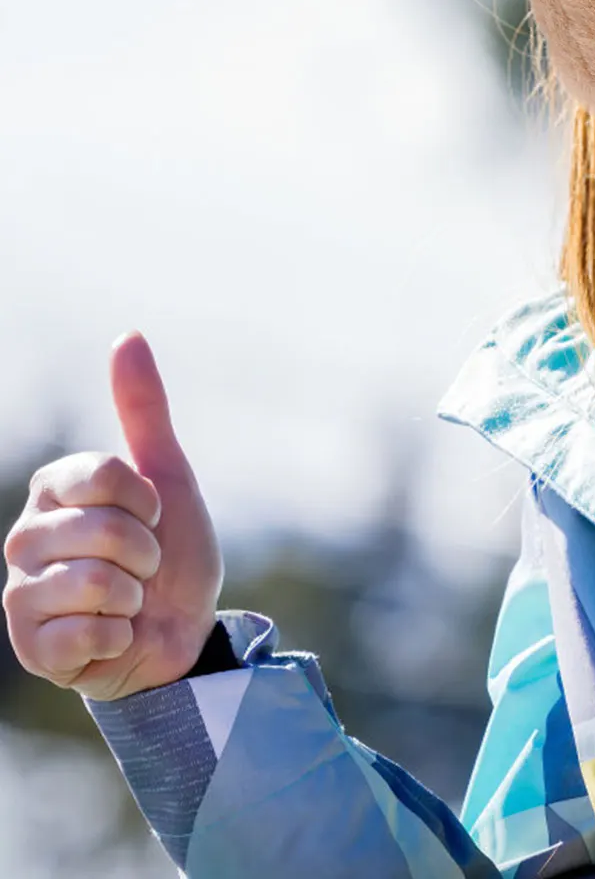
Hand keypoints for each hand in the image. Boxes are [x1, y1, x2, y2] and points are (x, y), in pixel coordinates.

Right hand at [4, 331, 222, 700]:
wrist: (183, 630)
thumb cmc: (172, 550)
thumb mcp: (169, 474)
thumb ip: (143, 409)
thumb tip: (128, 335)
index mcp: (53, 492)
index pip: (102, 474)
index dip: (146, 498)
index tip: (155, 513)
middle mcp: (24, 539)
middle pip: (102, 529)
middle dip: (145, 550)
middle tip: (145, 566)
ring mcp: (21, 596)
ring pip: (91, 582)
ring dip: (133, 594)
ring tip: (129, 600)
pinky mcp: (30, 649)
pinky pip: (84, 633)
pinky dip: (118, 634)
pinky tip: (114, 635)